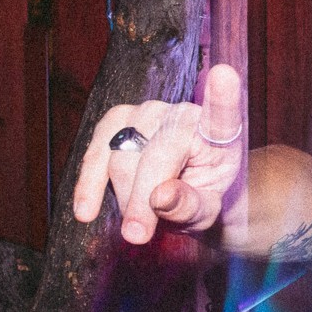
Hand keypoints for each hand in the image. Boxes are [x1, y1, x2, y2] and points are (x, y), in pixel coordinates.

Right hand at [73, 62, 244, 243]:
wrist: (186, 190)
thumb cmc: (203, 197)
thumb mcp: (207, 211)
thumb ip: (190, 206)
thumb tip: (160, 197)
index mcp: (218, 134)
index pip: (222, 114)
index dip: (222, 97)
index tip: (225, 77)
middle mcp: (182, 114)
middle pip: (154, 153)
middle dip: (140, 198)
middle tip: (137, 234)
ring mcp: (148, 112)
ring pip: (121, 153)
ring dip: (120, 194)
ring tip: (132, 226)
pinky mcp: (118, 120)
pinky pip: (96, 150)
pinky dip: (89, 183)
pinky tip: (86, 210)